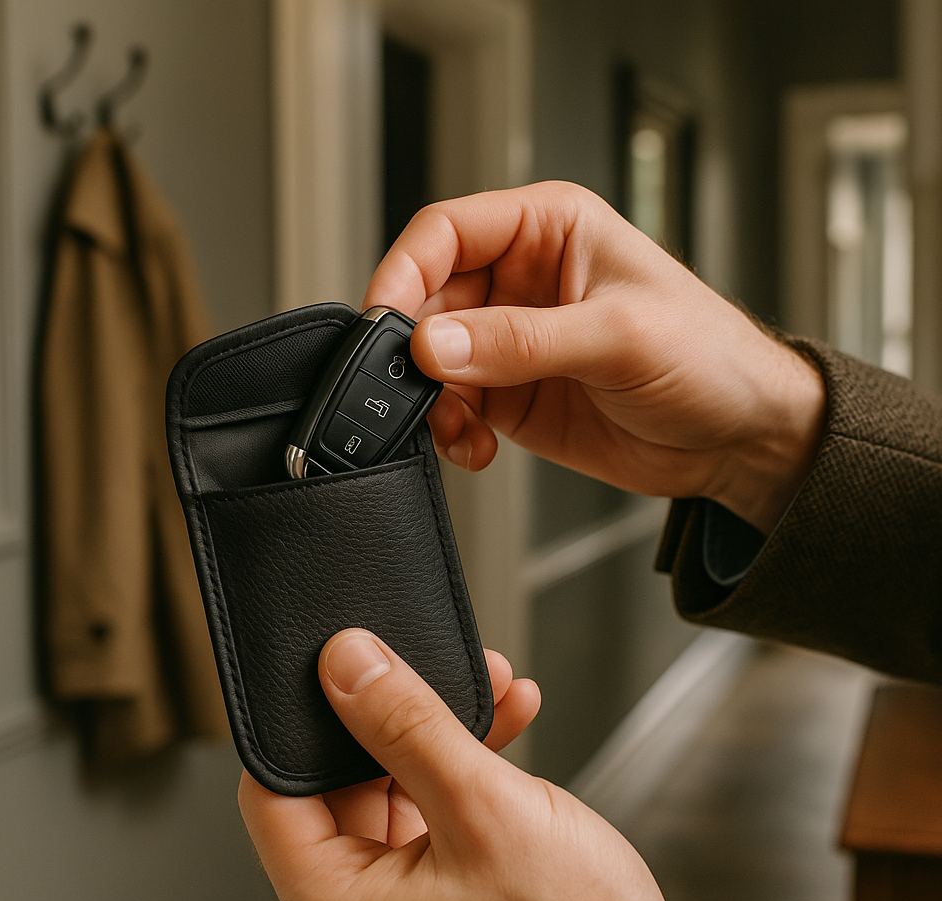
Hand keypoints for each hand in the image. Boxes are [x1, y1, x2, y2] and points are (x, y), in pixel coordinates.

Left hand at [239, 629, 690, 900]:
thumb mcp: (481, 804)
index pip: (272, 795)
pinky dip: (464, 765)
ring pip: (394, 787)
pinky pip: (432, 811)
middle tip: (433, 670)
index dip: (303, 723)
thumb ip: (405, 724)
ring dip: (440, 732)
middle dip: (395, 715)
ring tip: (494, 690)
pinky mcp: (440, 894)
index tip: (338, 669)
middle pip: (339, 783)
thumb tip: (346, 664)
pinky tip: (507, 725)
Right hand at [364, 181, 825, 534]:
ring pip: (431, 360)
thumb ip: (522, 340)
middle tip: (417, 389)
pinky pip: (454, 407)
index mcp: (549, 230)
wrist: (738, 438)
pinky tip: (476, 447)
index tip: (386, 319)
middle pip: (427, 300)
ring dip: (431, 400)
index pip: (447, 232)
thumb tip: (434, 344)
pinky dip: (450, 431)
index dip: (405, 271)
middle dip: (413, 349)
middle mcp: (521, 281)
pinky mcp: (512, 395)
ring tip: (459, 429)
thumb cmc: (710, 357)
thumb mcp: (619, 337)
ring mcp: (513, 342)